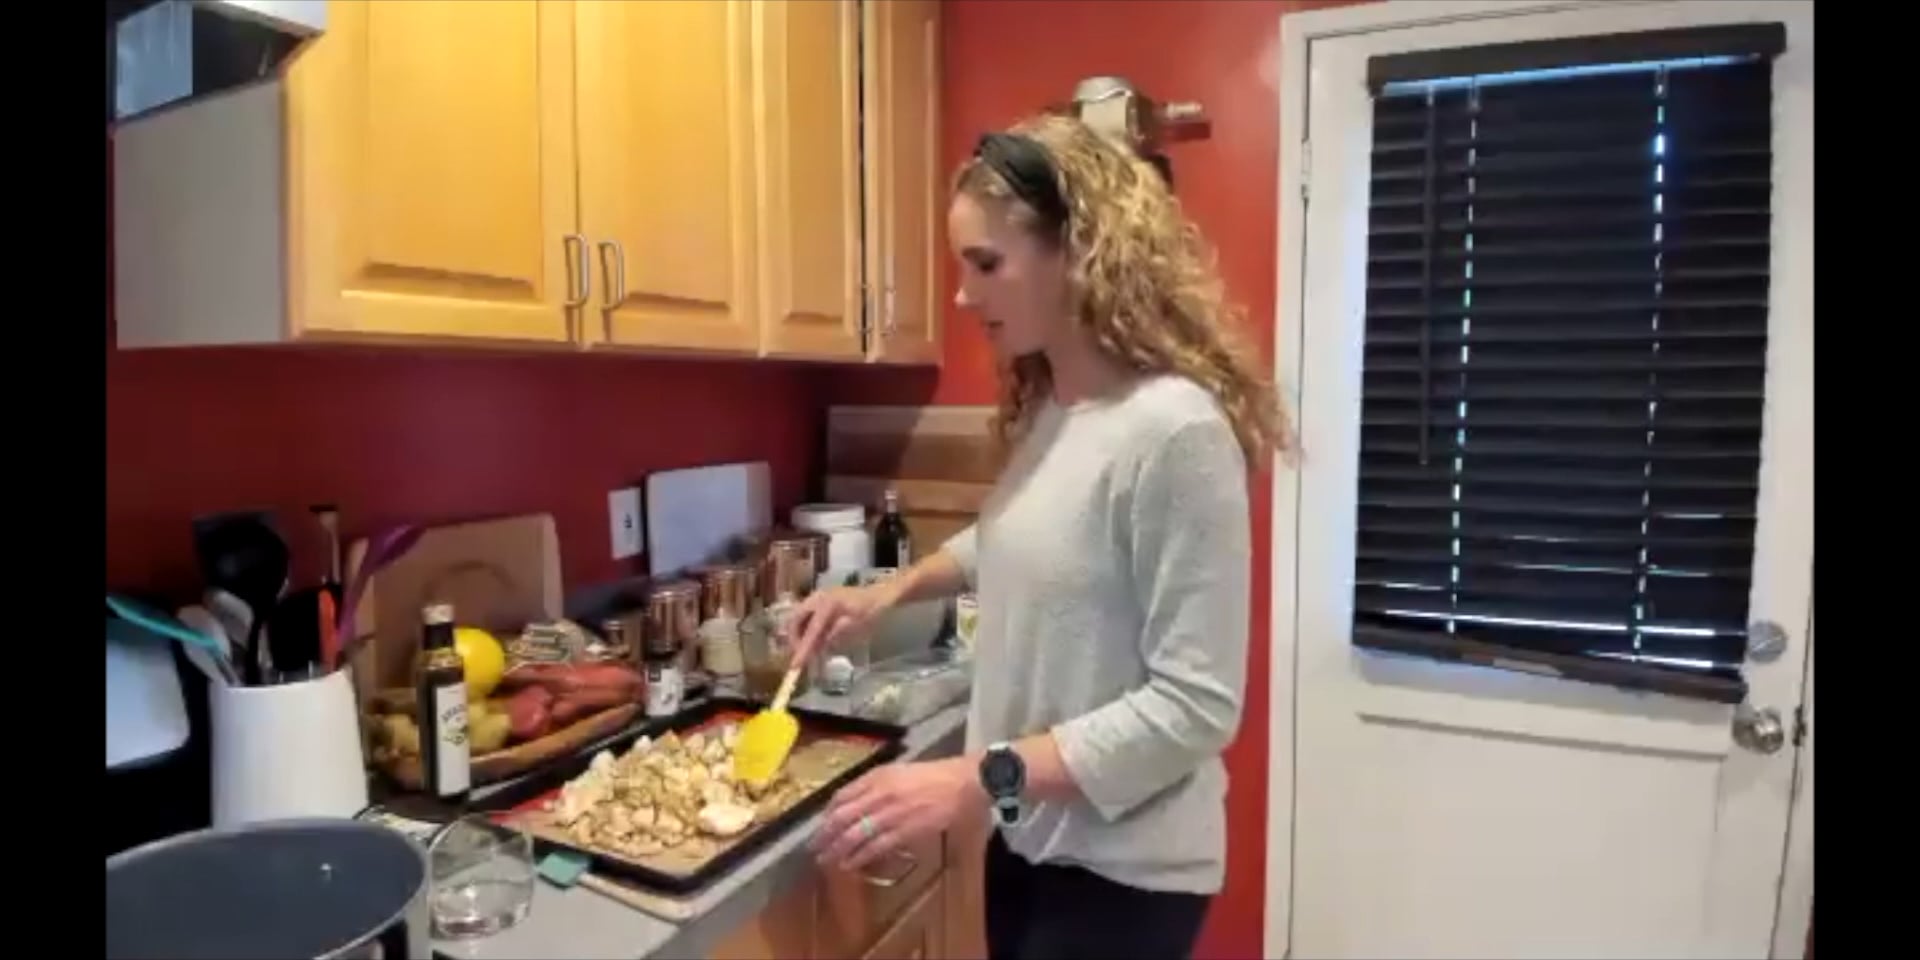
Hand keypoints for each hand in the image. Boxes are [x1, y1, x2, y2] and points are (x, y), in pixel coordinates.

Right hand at [788, 583, 895, 664]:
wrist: (881, 597)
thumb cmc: (871, 612)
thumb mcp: (856, 627)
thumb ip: (835, 636)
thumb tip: (818, 647)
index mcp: (827, 604)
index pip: (811, 630)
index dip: (803, 649)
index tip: (795, 665)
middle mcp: (817, 598)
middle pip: (795, 620)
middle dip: (795, 639)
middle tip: (800, 657)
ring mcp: (818, 598)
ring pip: (799, 619)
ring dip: (800, 636)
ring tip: (808, 652)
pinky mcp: (820, 602)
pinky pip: (807, 618)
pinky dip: (807, 631)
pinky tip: (816, 643)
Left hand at [811, 757, 980, 871]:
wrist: (962, 784)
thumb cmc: (935, 776)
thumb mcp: (900, 772)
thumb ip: (877, 784)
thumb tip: (858, 800)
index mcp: (877, 777)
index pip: (842, 796)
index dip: (827, 813)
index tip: (821, 824)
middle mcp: (878, 794)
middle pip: (842, 817)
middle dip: (825, 834)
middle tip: (815, 847)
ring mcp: (889, 814)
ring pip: (854, 834)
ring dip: (837, 849)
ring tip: (827, 859)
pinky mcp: (903, 831)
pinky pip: (874, 847)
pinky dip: (859, 857)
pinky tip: (850, 864)